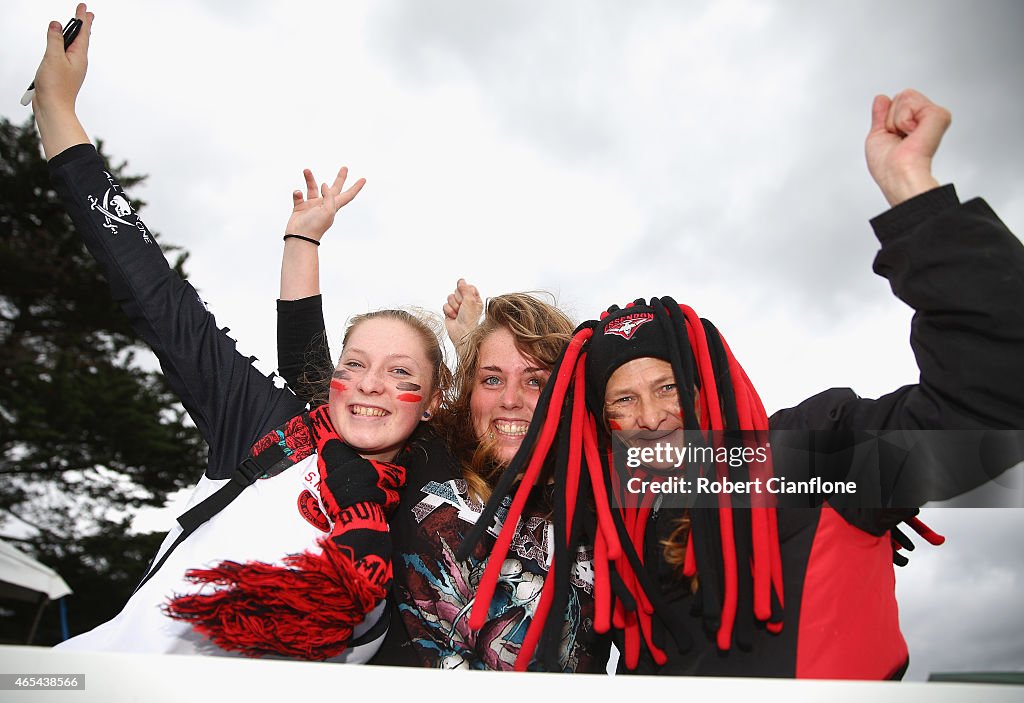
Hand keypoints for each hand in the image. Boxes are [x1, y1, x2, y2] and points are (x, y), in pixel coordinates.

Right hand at [32, 3, 93, 158]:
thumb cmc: (55, 87)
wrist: (53, 108)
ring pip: (73, 47)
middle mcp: (77, 62)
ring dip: (75, 35)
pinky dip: (65, 47)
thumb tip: (56, 24)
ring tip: (78, 27)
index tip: (85, 8)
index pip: (82, 33)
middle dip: (82, 25)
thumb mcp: (53, 58)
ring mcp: (71, 68)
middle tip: (87, 14)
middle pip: (80, 39)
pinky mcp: (62, 74)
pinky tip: (63, 48)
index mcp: (79, 57)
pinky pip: (65, 55)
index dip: (82, 19)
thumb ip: (55, 40)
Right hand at [285, 167, 365, 241]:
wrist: (300, 237)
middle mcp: (324, 204)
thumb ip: (329, 196)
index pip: (348, 195)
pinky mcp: (300, 207)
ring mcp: (312, 205)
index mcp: (334, 206)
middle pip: (334, 188)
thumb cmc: (315, 226)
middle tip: (345, 168)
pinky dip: (297, 193)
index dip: (356, 187)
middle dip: (340, 178)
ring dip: (310, 178)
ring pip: (312, 187)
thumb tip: (324, 184)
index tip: (364, 179)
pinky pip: (298, 195)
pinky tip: (298, 194)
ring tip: (306, 170)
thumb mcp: (328, 210)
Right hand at [442, 279, 483, 347]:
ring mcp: (458, 308)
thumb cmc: (469, 320)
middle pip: (457, 291)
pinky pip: (445, 305)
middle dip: (458, 299)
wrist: (462, 333)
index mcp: (475, 299)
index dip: (465, 290)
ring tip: (458, 313)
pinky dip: (448, 311)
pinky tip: (453, 317)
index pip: (467, 287)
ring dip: (453, 306)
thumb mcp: (470, 300)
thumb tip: (461, 280)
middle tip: (462, 308)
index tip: (467, 298)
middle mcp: (466, 303)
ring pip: (450, 297)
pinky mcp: (450, 312)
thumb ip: (465, 288)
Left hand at [865, 89, 949, 205]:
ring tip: (905, 137)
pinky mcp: (939, 115)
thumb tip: (881, 98)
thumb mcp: (877, 136)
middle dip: (891, 118)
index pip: (897, 102)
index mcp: (912, 125)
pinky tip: (912, 134)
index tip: (892, 137)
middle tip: (898, 137)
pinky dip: (903, 119)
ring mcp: (933, 116)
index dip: (887, 119)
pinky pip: (912, 101)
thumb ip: (880, 115)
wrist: (897, 174)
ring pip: (906, 96)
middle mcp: (924, 120)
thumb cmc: (888, 166)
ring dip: (896, 120)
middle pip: (901, 96)